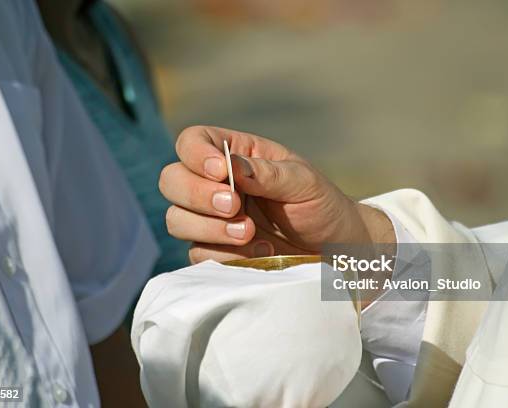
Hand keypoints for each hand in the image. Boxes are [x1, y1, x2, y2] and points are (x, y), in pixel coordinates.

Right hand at [160, 126, 393, 262]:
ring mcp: (212, 220)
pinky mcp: (216, 252)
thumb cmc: (322, 206)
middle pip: (171, 180)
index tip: (221, 172)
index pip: (192, 141)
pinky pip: (197, 254)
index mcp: (236, 156)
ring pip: (176, 219)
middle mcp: (216, 185)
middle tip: (234, 206)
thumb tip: (230, 166)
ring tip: (250, 233)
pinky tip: (259, 252)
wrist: (336, 252)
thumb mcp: (303, 182)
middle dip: (197, 195)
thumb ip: (267, 173)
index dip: (196, 154)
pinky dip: (224, 255)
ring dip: (209, 228)